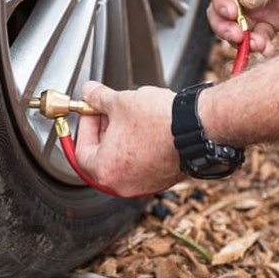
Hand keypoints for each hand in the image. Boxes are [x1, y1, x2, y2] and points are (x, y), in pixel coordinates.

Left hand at [75, 81, 183, 196]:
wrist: (197, 128)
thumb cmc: (159, 121)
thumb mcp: (120, 102)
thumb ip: (97, 98)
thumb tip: (89, 92)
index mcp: (105, 170)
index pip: (81, 150)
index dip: (86, 126)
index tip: (92, 111)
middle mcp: (122, 184)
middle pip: (102, 157)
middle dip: (104, 131)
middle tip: (109, 112)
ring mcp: (144, 185)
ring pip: (123, 161)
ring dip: (122, 139)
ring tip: (130, 117)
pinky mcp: (162, 180)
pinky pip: (142, 164)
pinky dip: (139, 148)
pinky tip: (146, 128)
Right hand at [207, 0, 278, 55]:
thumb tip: (245, 1)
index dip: (220, 2)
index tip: (231, 12)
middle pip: (221, 13)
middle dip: (225, 26)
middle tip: (237, 35)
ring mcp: (257, 8)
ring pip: (237, 29)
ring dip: (242, 40)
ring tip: (257, 44)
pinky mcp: (272, 22)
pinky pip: (260, 38)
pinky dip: (261, 46)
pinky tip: (268, 49)